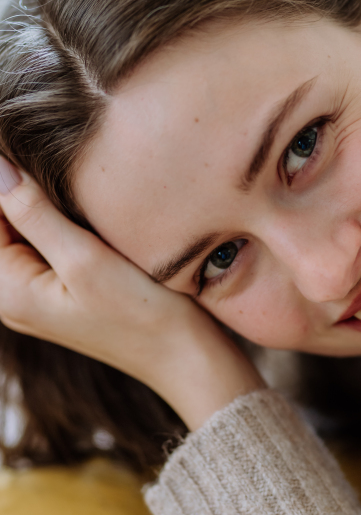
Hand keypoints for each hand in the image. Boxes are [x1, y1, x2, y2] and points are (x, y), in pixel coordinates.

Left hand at [0, 158, 262, 430]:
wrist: (188, 359)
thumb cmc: (142, 315)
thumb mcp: (86, 260)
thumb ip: (34, 213)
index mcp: (7, 290)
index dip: (6, 180)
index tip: (35, 155)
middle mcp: (14, 294)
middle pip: (3, 223)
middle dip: (23, 192)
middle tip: (63, 173)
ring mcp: (38, 294)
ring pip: (24, 228)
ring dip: (44, 203)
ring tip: (80, 191)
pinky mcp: (63, 290)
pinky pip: (46, 242)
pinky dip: (60, 219)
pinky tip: (88, 210)